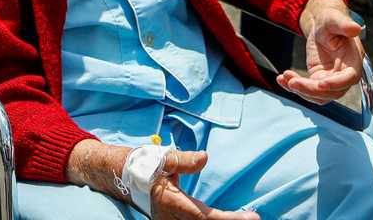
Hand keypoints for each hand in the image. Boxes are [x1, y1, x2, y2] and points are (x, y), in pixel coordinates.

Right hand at [65, 141, 258, 219]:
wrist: (118, 175)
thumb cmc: (142, 165)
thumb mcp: (162, 158)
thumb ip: (184, 160)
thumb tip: (206, 158)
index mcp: (172, 203)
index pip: (205, 217)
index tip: (251, 217)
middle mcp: (171, 218)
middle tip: (254, 219)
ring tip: (243, 218)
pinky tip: (222, 219)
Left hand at [279, 0, 363, 103]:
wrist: (321, 25)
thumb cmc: (331, 20)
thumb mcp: (334, 18)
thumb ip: (343, 24)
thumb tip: (355, 28)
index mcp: (353, 60)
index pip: (350, 78)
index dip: (337, 83)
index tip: (320, 83)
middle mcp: (344, 73)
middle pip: (332, 92)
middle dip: (311, 90)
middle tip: (292, 82)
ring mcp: (330, 78)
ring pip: (319, 95)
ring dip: (301, 90)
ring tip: (284, 78)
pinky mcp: (318, 79)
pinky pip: (308, 89)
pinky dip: (294, 87)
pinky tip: (281, 79)